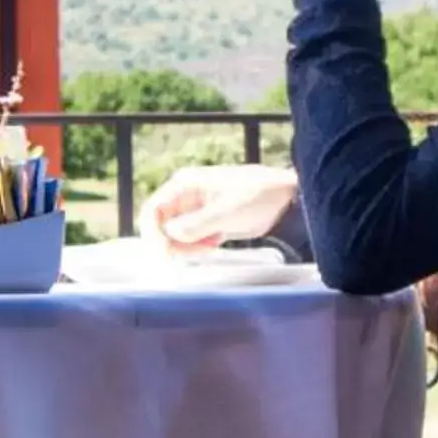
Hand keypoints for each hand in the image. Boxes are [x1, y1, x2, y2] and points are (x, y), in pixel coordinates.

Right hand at [136, 164, 301, 255]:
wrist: (285, 199)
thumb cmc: (257, 195)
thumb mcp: (224, 211)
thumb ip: (194, 225)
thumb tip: (169, 235)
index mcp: (184, 185)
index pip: (153, 210)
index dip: (153, 233)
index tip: (164, 252)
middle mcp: (185, 197)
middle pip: (162, 226)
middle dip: (172, 243)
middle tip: (192, 253)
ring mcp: (196, 211)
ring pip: (175, 236)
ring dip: (187, 247)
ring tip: (209, 245)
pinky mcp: (208, 224)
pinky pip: (191, 240)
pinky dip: (198, 247)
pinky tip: (215, 243)